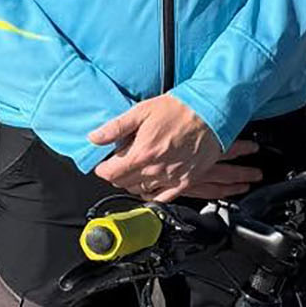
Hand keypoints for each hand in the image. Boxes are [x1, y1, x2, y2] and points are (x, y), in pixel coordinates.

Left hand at [89, 95, 261, 201]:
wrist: (211, 112)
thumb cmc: (179, 108)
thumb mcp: (143, 110)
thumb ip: (116, 127)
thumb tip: (94, 138)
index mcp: (141, 153)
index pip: (110, 173)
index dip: (103, 169)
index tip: (104, 164)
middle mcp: (155, 169)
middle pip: (124, 183)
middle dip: (118, 174)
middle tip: (121, 163)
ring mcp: (171, 177)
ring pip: (141, 191)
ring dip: (134, 183)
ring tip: (137, 169)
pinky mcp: (186, 181)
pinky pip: (163, 198)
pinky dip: (153, 194)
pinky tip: (152, 184)